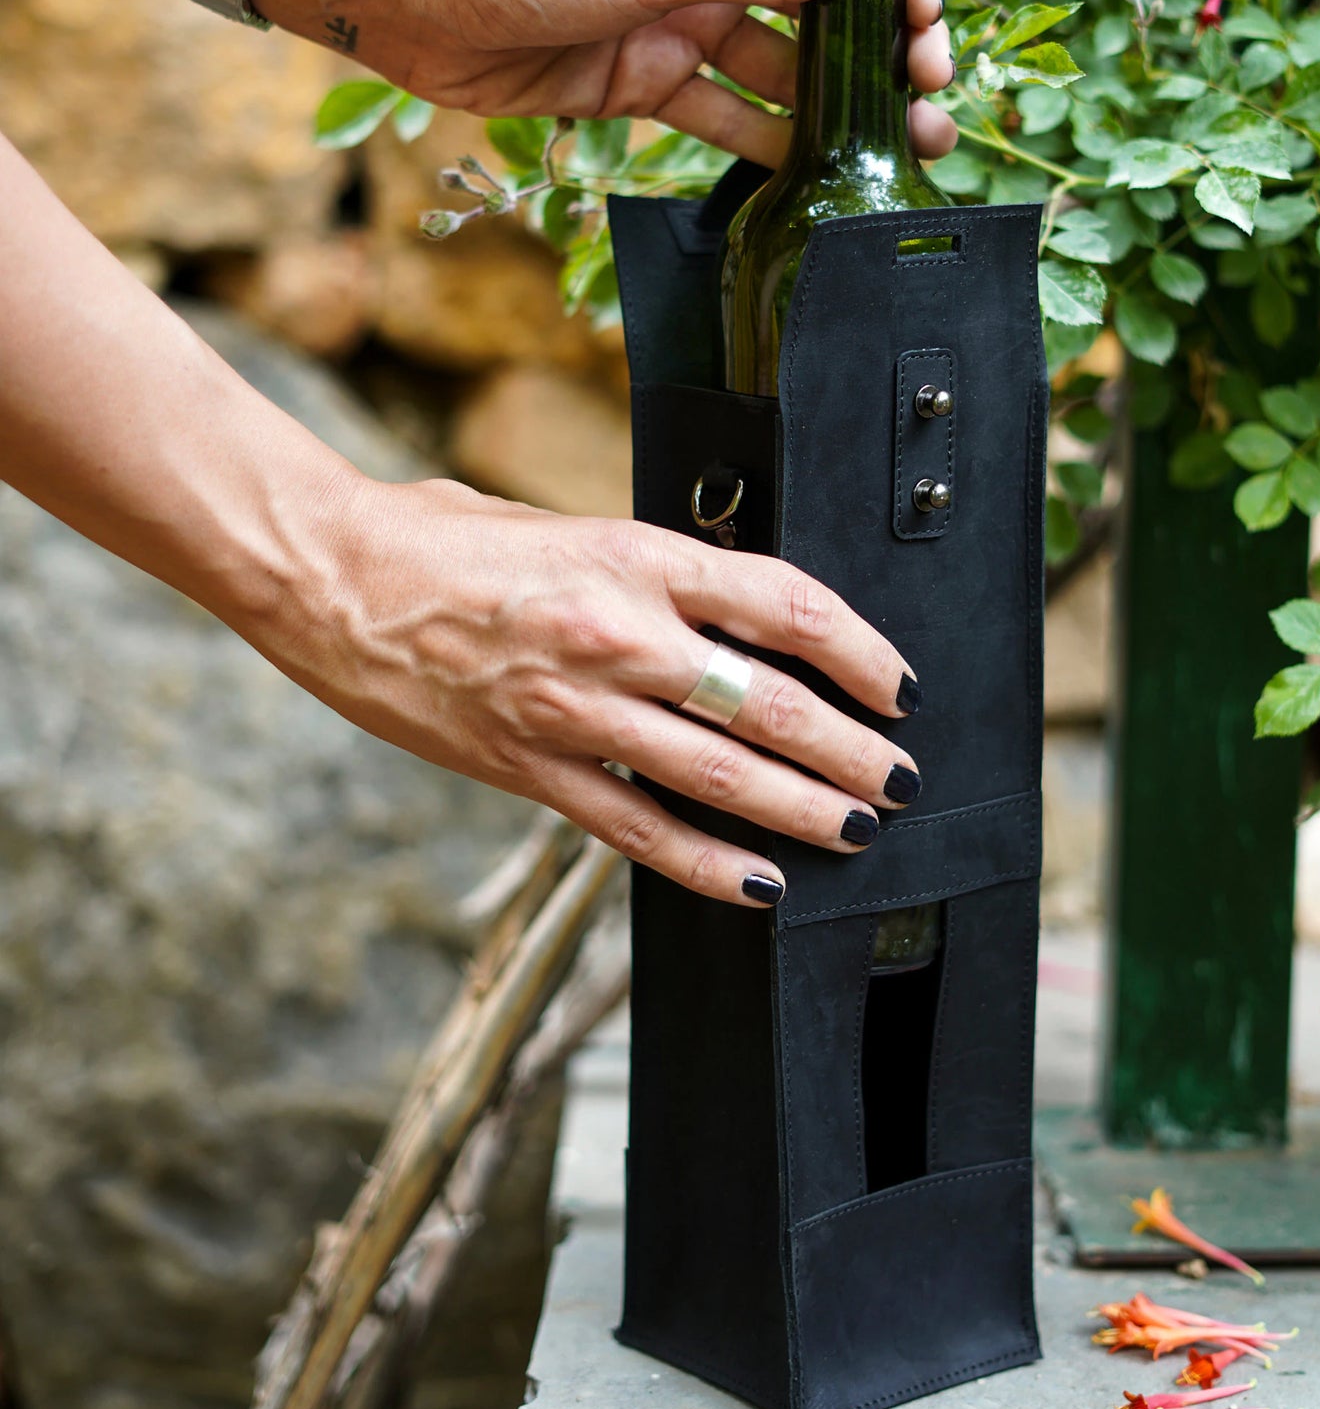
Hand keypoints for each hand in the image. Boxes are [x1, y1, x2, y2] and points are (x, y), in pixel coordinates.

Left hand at [254, 0, 957, 163]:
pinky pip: (729, 119)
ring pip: (788, 73)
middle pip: (826, 8)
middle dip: (887, 52)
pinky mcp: (653, 84)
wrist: (420, 10)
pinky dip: (774, 148)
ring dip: (846, 111)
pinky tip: (824, 181)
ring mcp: (686, 26)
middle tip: (934, 101)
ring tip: (908, 154)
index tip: (927, 23)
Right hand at [275, 474, 922, 906]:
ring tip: (854, 829)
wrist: (333, 578)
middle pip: (772, 706)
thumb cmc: (445, 540)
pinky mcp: (533, 769)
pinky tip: (758, 882)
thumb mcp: (571, 526)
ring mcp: (576, 709)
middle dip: (850, 753)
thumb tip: (733, 608)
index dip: (861, 652)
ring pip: (720, 777)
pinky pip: (640, 829)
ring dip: (802, 811)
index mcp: (636, 556)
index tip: (896, 685)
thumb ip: (653, 571)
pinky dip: (708, 863)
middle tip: (897, 781)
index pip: (786, 607)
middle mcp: (619, 634)